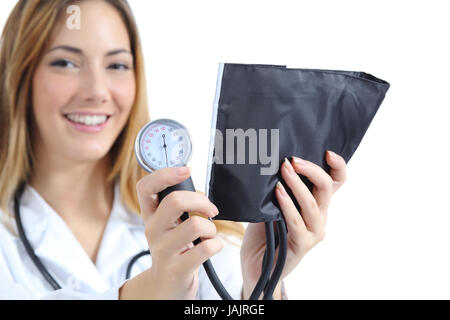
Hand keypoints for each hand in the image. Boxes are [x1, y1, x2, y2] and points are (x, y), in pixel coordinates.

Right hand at [119, 167, 221, 299]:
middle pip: (175, 201)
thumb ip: (174, 203)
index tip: (186, 170)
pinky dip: (216, 245)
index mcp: (150, 215)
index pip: (145, 187)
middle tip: (209, 209)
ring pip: (196, 225)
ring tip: (208, 235)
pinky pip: (206, 248)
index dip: (165, 174)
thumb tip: (190, 178)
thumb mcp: (167, 224)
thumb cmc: (173, 248)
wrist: (166, 285)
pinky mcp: (177, 268)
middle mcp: (152, 230)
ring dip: (211, 228)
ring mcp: (163, 250)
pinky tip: (211, 247)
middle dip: (201, 201)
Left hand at [240, 151, 346, 298]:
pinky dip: (287, 205)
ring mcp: (313, 233)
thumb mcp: (271, 203)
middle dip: (311, 170)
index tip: (327, 153)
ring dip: (297, 184)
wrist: (256, 266)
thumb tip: (272, 161)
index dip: (337, 166)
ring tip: (284, 170)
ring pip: (313, 204)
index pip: (336, 182)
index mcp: (316, 204)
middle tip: (292, 160)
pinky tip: (278, 193)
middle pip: (326, 188)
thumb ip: (278, 187)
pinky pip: (296, 222)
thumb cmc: (263, 232)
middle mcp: (320, 217)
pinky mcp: (302, 245)